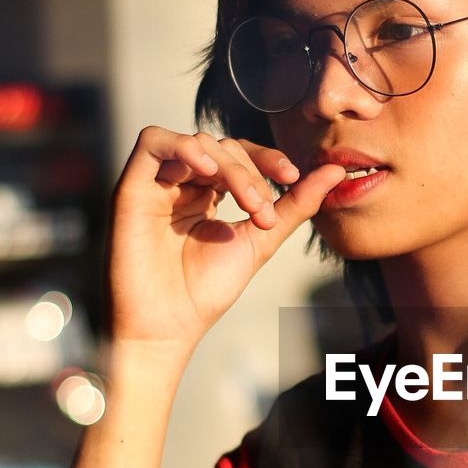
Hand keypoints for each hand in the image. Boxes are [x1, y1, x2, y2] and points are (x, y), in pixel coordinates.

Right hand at [107, 127, 345, 355]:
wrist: (169, 326)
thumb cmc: (206, 290)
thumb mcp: (260, 241)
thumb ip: (294, 205)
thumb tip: (336, 171)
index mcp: (208, 194)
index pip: (240, 155)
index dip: (266, 158)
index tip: (292, 176)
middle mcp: (181, 184)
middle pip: (222, 148)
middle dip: (251, 173)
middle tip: (264, 213)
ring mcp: (156, 183)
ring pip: (196, 143)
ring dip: (229, 167)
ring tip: (248, 204)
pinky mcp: (131, 186)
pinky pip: (153, 141)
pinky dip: (183, 147)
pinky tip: (207, 172)